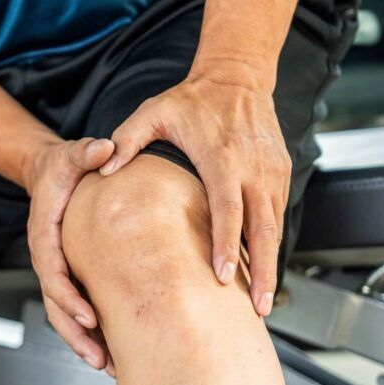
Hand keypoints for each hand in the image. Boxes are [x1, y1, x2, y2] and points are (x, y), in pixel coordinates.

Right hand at [24, 137, 116, 373]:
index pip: (52, 272)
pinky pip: (77, 307)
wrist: (49, 174)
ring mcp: (59, 269)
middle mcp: (47, 258)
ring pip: (63, 314)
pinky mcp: (71, 275)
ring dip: (83, 341)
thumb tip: (105, 147)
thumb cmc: (60, 168)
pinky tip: (113, 349)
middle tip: (99, 357)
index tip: (89, 315)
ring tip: (107, 366)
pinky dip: (92, 331)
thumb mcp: (71, 154)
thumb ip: (86, 152)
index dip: (68, 296)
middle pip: (55, 304)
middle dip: (76, 334)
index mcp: (44, 235)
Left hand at [99, 65, 289, 315]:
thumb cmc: (190, 99)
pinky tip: (260, 269)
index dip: (227, 244)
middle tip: (258, 308)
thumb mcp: (152, 112)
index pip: (227, 209)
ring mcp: (271, 172)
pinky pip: (276, 215)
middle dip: (262, 270)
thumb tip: (104, 168)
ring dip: (271, 263)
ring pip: (275, 227)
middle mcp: (253, 169)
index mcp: (222, 159)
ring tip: (262, 302)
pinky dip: (270, 244)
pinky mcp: (279, 173)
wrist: (236, 76)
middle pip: (262, 229)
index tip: (223, 276)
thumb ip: (127, 140)